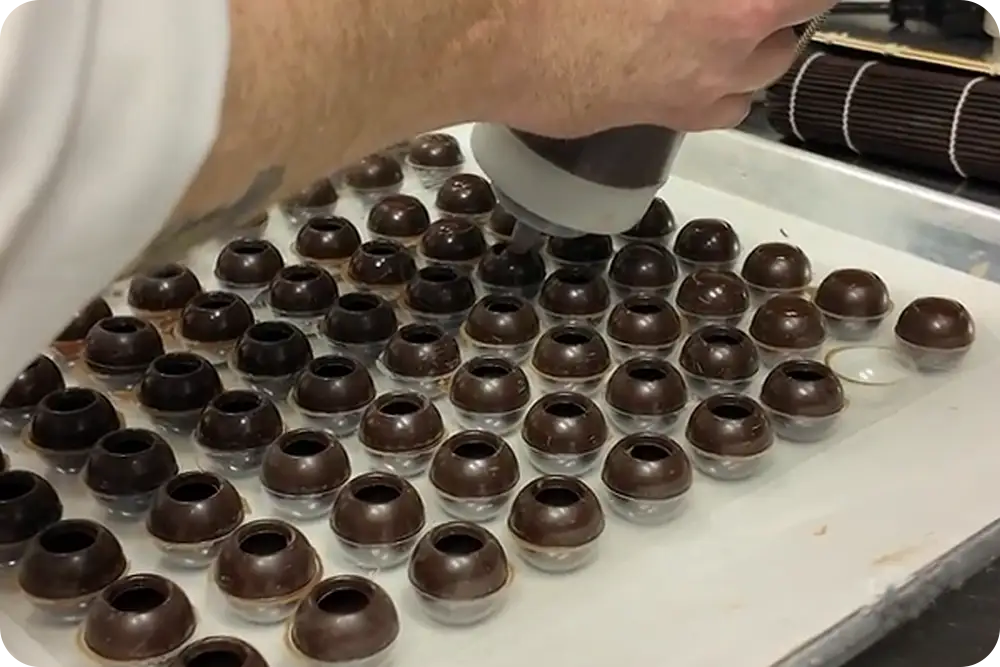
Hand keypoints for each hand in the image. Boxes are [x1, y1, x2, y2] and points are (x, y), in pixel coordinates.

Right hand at [484, 0, 835, 134]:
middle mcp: (733, 33)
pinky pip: (731, 107)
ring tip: (730, 19)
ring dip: (763, 40)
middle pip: (800, 13)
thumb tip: (685, 0)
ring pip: (771, 64)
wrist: (505, 44)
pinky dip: (729, 88)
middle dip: (783, 0)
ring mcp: (707, 80)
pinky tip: (704, 65)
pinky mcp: (675, 115)